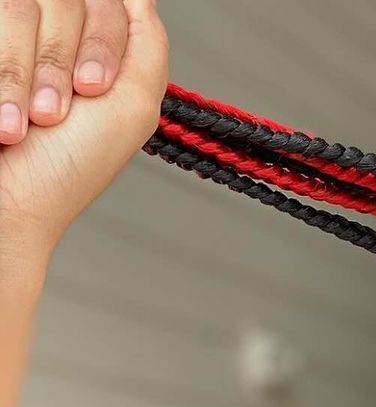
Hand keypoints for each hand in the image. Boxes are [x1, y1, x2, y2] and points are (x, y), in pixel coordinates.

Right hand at [0, 0, 169, 258]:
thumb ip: (148, 48)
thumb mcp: (129, 110)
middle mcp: (42, 30)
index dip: (102, 41)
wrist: (5, 204)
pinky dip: (3, 75)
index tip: (92, 89)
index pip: (105, 1)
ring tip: (25, 122)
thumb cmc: (64, 169)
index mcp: (86, 42)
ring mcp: (6, 35)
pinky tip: (3, 119)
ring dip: (24, 74)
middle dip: (60, 62)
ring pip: (19, 7)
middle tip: (54, 114)